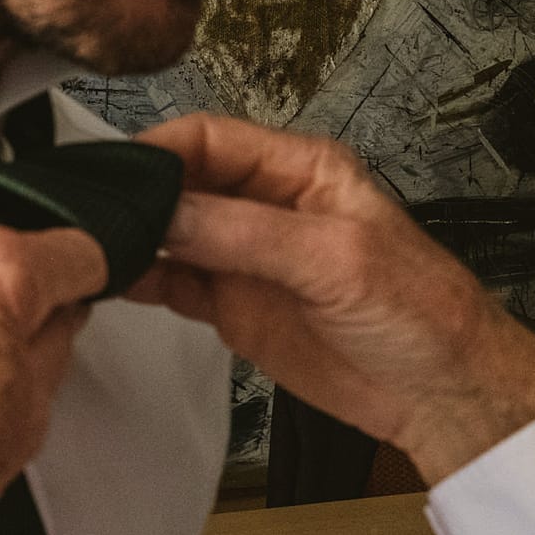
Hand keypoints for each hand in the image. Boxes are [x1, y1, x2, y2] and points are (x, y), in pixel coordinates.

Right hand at [127, 113, 534, 483]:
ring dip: (132, 237)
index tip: (115, 175)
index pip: (207, 138)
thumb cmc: (423, 313)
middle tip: (92, 215)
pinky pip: (170, 281)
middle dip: (135, 193)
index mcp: (298, 169)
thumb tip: (166, 211)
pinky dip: (138, 280)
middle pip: (177, 180)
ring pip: (167, 230)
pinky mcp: (230, 303)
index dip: (157, 150)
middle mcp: (264, 204)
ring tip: (91, 248)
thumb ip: (245, 232)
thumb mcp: (336, 259)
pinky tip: (113, 282)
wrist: (443, 396)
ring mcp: (243, 255)